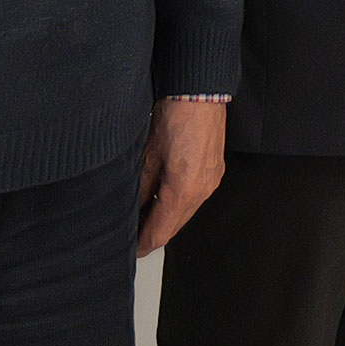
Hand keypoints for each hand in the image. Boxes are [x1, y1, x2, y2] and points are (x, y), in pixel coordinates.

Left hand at [135, 98, 225, 256]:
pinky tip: (162, 198)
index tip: (129, 250)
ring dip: (165, 219)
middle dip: (152, 234)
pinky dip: (178, 205)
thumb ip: (139, 190)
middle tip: (131, 234)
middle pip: (174, 227)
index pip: (160, 233)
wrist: (199, 95)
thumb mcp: (145, 158)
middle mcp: (202, 190)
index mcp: (183, 190)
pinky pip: (195, 199)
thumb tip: (130, 211)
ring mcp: (212, 182)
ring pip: (185, 214)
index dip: (142, 245)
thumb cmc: (174, 119)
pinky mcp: (215, 172)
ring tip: (143, 215)